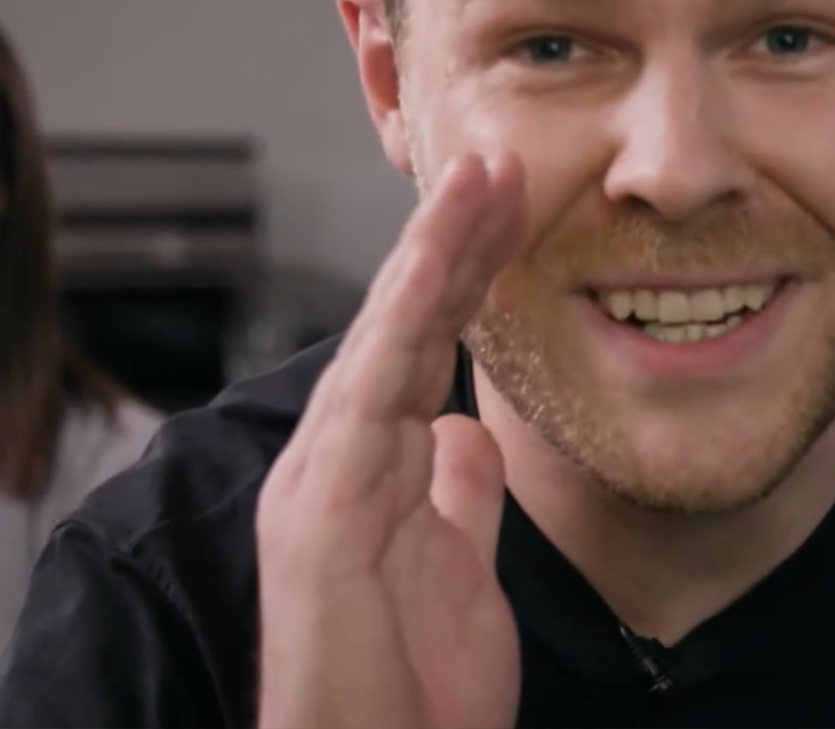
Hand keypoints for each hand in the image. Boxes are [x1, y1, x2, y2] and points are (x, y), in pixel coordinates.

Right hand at [255, 153, 526, 728]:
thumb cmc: (408, 694)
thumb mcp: (459, 575)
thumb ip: (458, 499)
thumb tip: (465, 430)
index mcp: (370, 473)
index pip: (423, 348)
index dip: (465, 273)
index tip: (511, 204)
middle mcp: (338, 463)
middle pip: (401, 326)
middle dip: (451, 240)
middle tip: (497, 158)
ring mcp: (323, 483)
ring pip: (381, 340)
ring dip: (431, 253)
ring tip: (477, 175)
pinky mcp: (323, 514)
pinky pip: (370, 396)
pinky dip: (401, 320)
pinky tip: (436, 260)